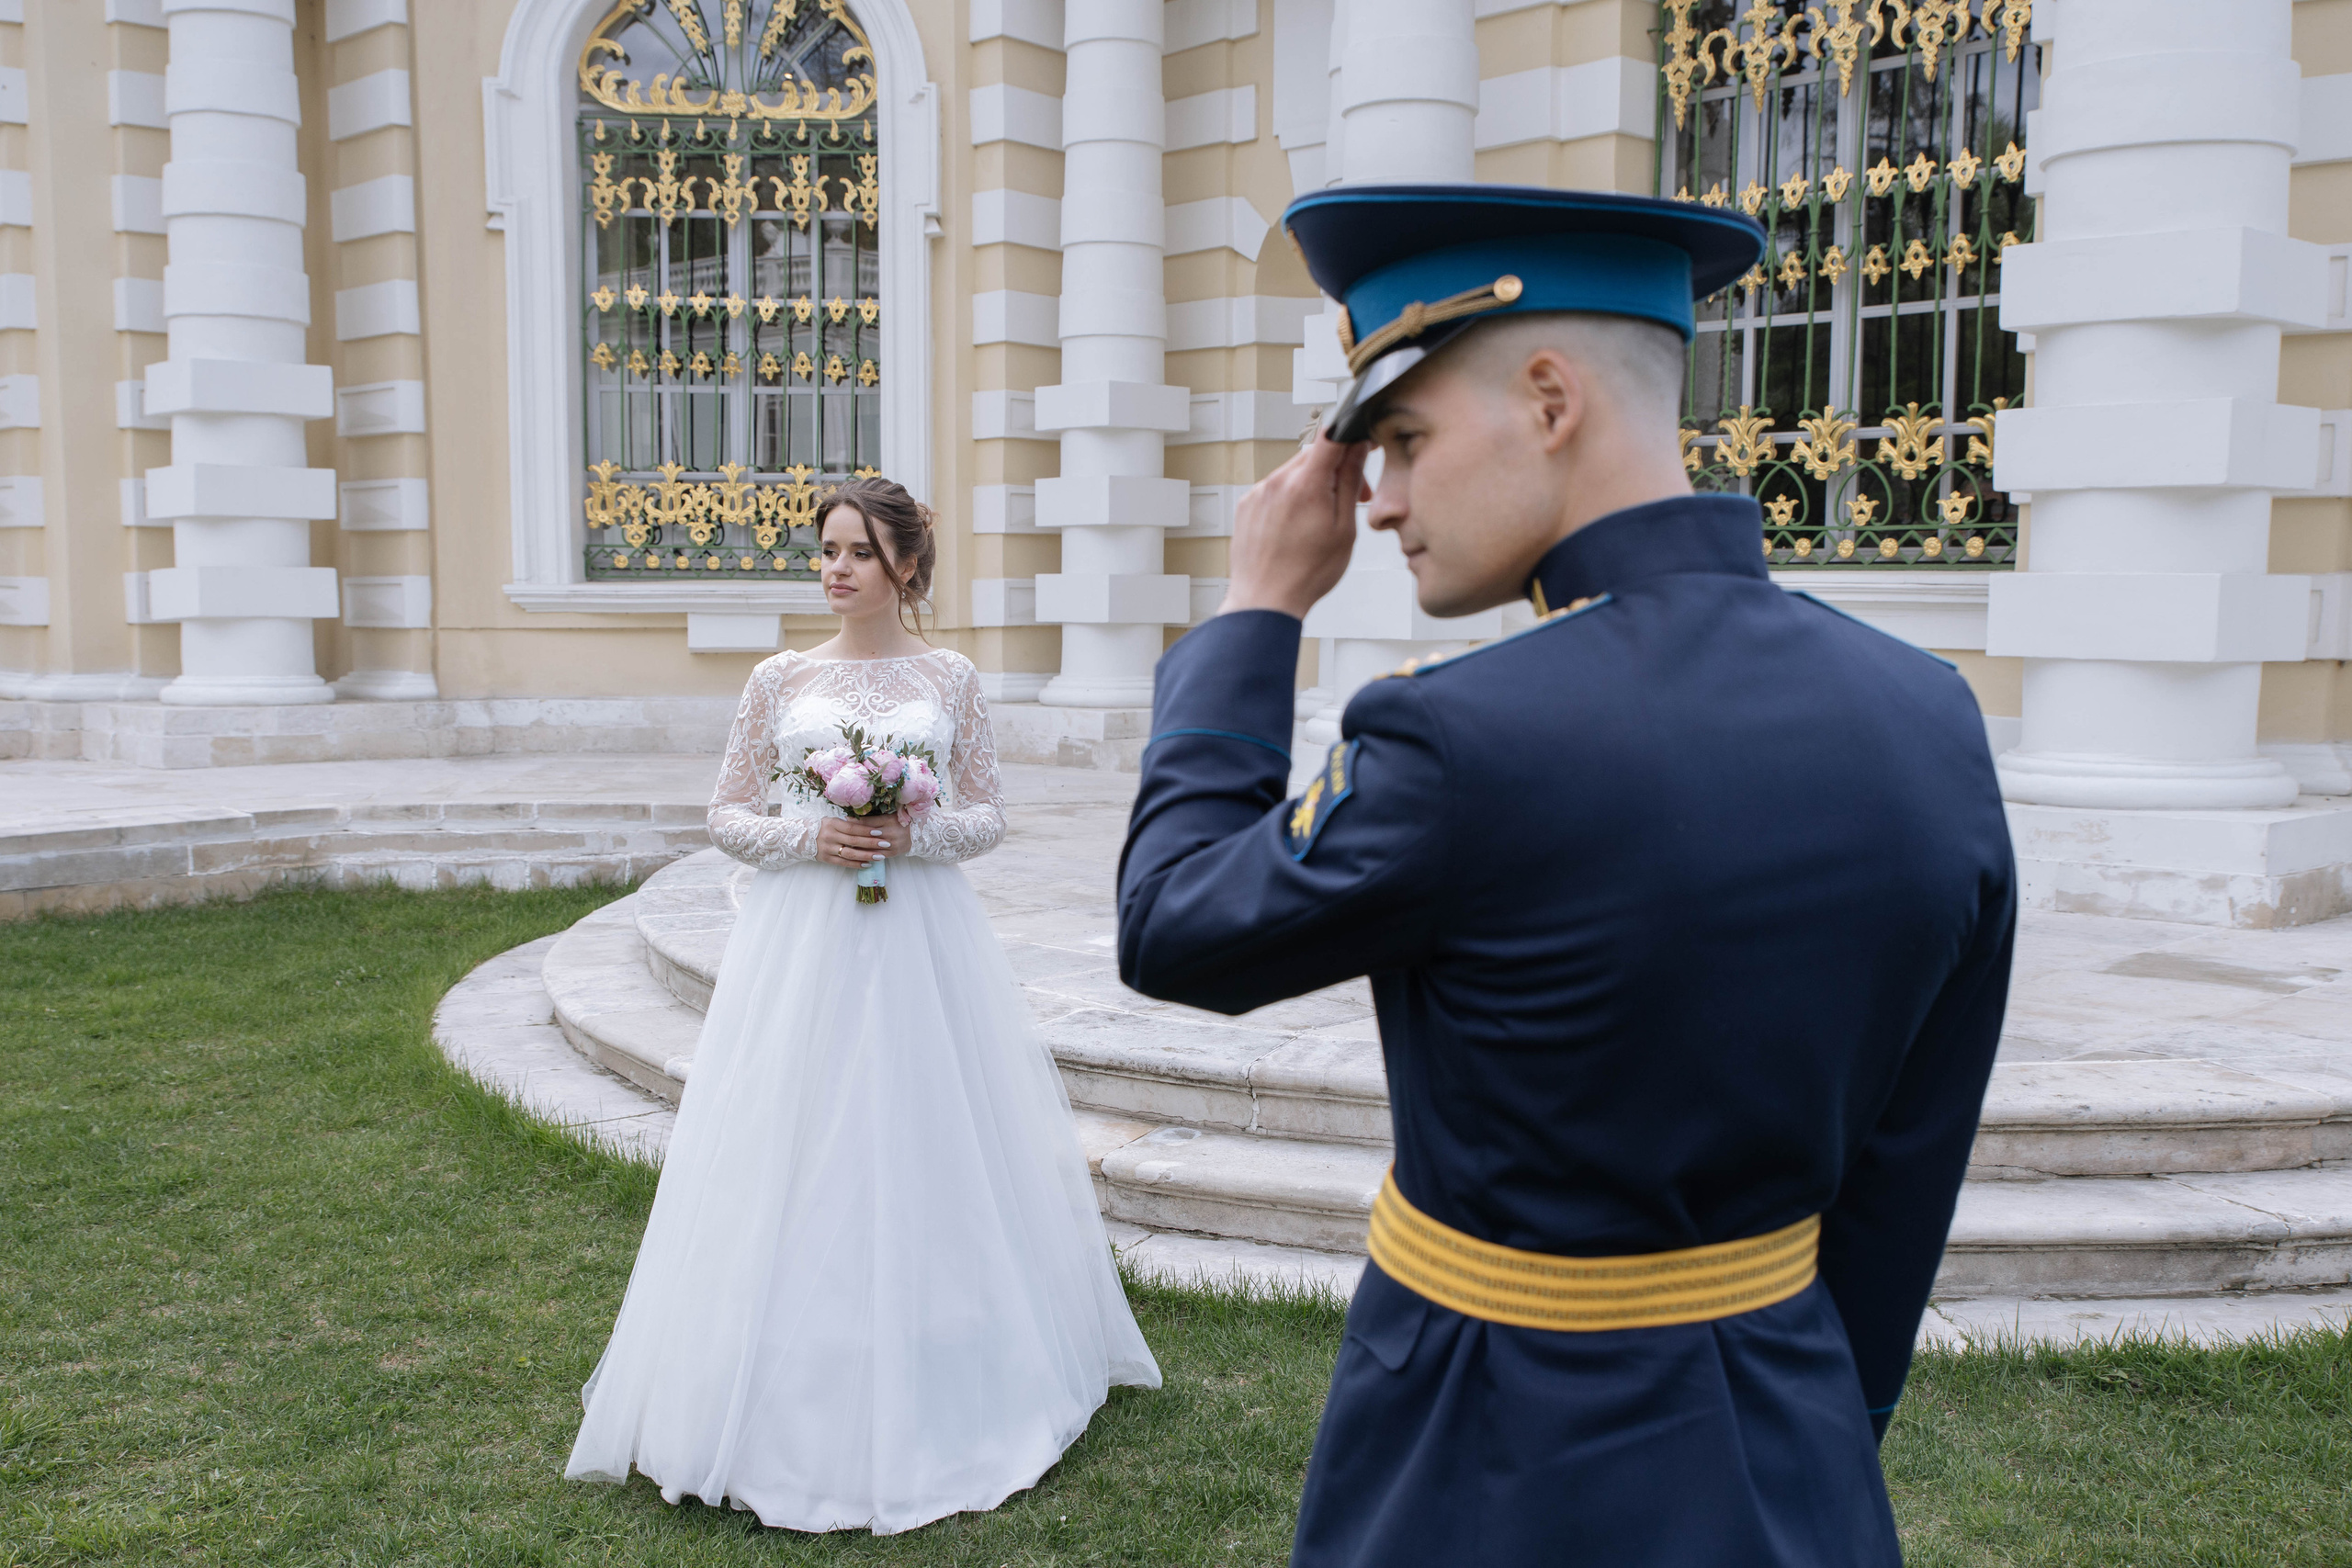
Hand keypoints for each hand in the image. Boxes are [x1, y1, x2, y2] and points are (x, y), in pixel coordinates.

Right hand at [815, 810, 908, 868]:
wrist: (800, 838)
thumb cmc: (823, 827)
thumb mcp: (833, 821)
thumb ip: (847, 823)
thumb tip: (868, 824)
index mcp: (833, 824)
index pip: (853, 827)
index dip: (867, 830)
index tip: (880, 832)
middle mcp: (830, 836)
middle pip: (854, 841)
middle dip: (872, 843)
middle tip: (886, 844)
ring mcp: (828, 849)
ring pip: (850, 853)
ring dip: (867, 855)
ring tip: (880, 856)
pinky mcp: (826, 859)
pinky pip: (843, 863)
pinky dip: (856, 864)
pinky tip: (867, 864)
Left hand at [1220, 436, 1372, 620]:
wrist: (1264, 601)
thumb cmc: (1308, 573)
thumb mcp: (1344, 529)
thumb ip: (1350, 482)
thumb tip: (1357, 447)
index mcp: (1306, 484)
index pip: (1332, 435)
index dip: (1352, 433)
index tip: (1363, 444)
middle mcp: (1277, 481)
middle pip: (1314, 455)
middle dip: (1337, 469)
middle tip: (1354, 498)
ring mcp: (1258, 492)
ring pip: (1294, 472)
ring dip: (1313, 484)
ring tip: (1322, 519)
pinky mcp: (1246, 505)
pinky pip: (1275, 489)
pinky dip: (1290, 498)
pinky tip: (1297, 527)